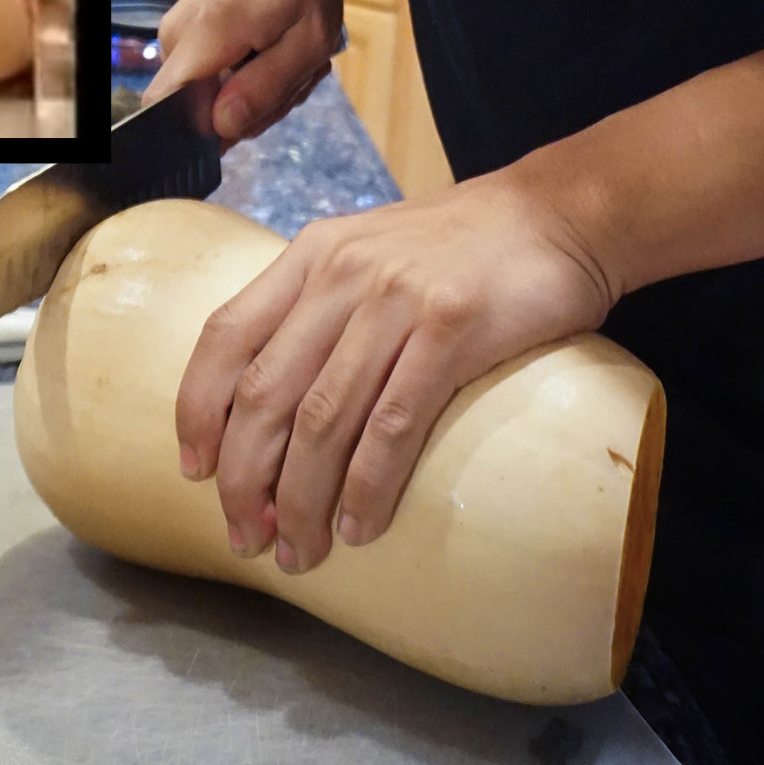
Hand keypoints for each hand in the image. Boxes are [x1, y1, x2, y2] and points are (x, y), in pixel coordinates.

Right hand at [156, 0, 344, 143]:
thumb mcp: (308, 38)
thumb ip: (266, 89)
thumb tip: (222, 131)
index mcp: (204, 39)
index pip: (168, 115)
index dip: (208, 137)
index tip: (254, 114)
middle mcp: (175, 42)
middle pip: (202, 116)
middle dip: (255, 110)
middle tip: (292, 74)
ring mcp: (173, 42)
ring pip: (212, 103)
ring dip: (258, 93)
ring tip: (285, 56)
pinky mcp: (181, 43)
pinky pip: (212, 85)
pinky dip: (249, 79)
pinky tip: (271, 52)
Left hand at [173, 168, 616, 573]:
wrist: (567, 213)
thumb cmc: (470, 250)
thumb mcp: (375, 254)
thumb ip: (324, 308)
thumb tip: (279, 407)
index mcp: (312, 256)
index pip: (225, 337)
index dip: (199, 412)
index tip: (196, 471)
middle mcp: (341, 274)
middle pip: (265, 395)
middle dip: (245, 480)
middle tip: (247, 537)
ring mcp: (395, 300)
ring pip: (322, 421)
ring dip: (302, 500)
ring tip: (299, 551)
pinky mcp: (451, 330)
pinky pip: (392, 426)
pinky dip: (367, 487)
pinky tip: (358, 527)